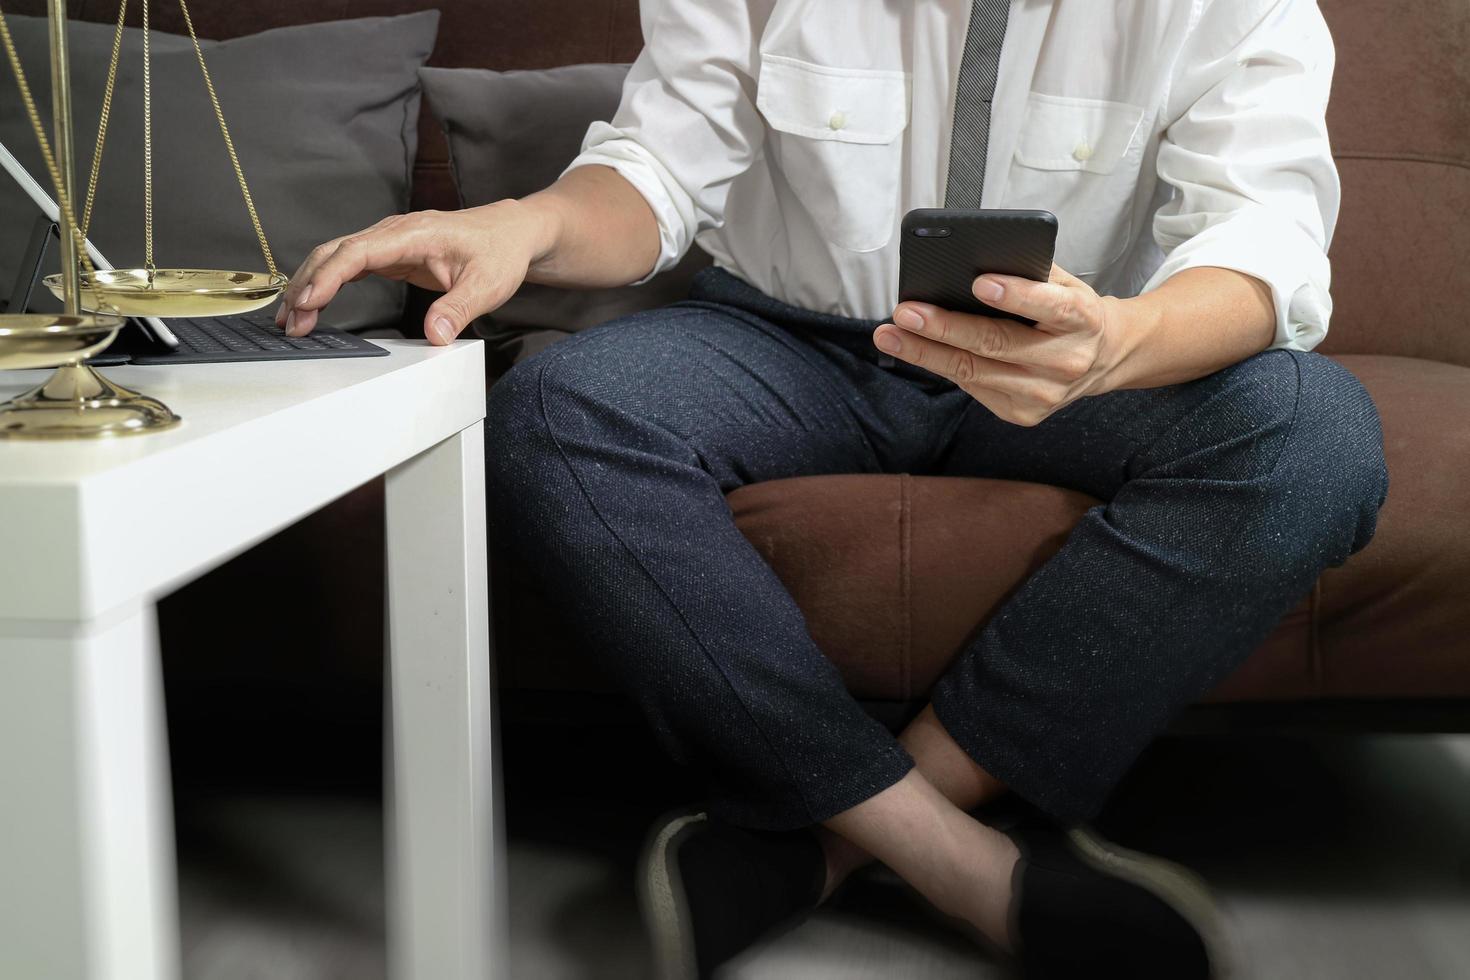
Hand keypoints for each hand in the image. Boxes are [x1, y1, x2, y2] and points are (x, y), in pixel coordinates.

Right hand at [277, 200, 549, 343]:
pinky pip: (349, 263)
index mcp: (412, 233)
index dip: (328, 276)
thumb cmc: (500, 252)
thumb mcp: (487, 285)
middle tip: (290, 323)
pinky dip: (327, 281)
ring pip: (336, 255)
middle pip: (335, 251)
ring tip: (291, 320)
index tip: (307, 302)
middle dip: (307, 284)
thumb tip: (436, 335)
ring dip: (310, 283)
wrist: (512, 233)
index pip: (357, 252)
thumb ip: (459, 309)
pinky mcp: (391, 251)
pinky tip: (313, 303)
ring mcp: (390, 240)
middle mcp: (394, 232)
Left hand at [872, 264, 1127, 425]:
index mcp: (1083, 318)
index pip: (1050, 305)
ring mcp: (1044, 393)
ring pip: (974, 372)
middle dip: (945, 327)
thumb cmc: (1071, 311)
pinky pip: (972, 387)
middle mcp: (1066, 361)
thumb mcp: (1065, 283)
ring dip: (925, 352)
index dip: (1015, 294)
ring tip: (890, 334)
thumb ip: (1029, 271)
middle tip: (905, 311)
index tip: (980, 282)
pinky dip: (941, 366)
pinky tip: (915, 350)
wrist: (1103, 358)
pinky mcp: (1023, 414)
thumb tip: (970, 260)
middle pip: (996, 344)